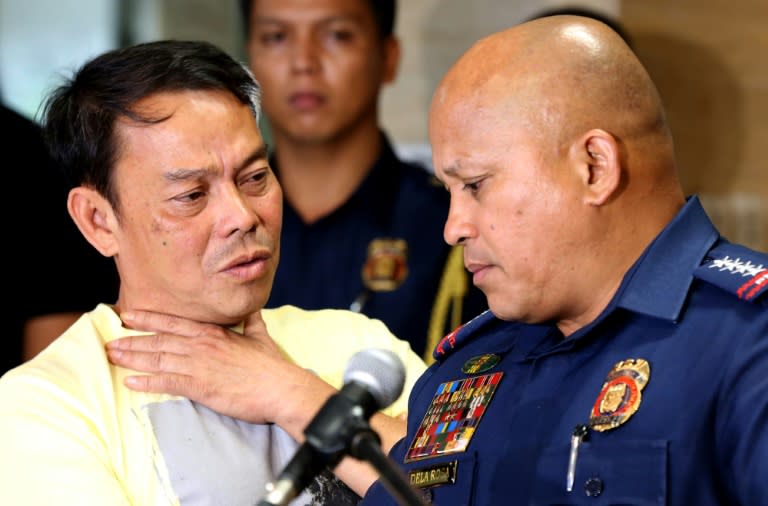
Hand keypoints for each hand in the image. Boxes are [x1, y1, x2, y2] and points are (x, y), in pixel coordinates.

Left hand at [106, 310, 334, 429]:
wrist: (280, 387)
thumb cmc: (271, 365)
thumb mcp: (261, 336)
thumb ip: (253, 322)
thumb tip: (254, 309)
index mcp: (214, 333)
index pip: (174, 323)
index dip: (149, 319)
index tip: (128, 315)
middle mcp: (202, 346)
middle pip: (159, 341)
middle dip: (132, 340)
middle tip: (110, 341)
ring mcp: (200, 366)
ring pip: (158, 359)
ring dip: (133, 358)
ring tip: (113, 358)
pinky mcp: (201, 387)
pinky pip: (167, 382)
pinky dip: (147, 381)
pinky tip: (131, 382)